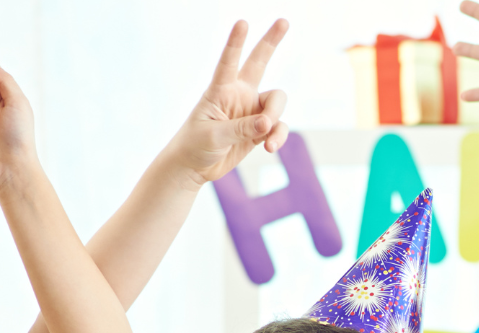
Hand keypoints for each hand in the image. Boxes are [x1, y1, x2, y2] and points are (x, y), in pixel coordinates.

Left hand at [167, 19, 291, 187]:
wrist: (194, 167)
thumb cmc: (195, 145)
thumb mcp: (215, 136)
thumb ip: (242, 128)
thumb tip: (268, 123)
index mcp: (220, 90)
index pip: (228, 62)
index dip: (236, 43)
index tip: (242, 22)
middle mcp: (238, 94)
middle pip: (259, 61)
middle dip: (271, 41)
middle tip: (284, 21)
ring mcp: (251, 110)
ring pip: (276, 102)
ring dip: (276, 118)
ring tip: (267, 138)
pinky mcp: (260, 129)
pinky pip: (279, 127)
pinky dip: (279, 137)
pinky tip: (270, 148)